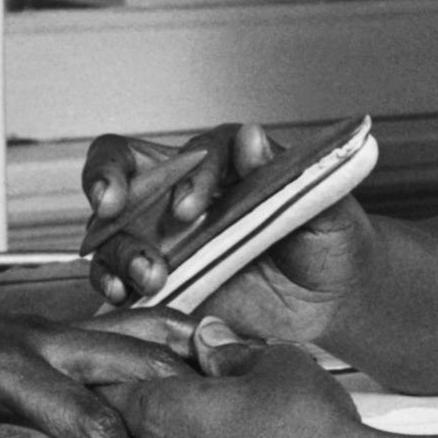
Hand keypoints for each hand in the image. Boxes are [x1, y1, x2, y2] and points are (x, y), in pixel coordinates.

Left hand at [0, 293, 193, 437]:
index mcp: (10, 366)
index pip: (90, 424)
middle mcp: (40, 338)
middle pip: (134, 371)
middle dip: (179, 425)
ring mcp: (46, 328)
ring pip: (133, 336)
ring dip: (182, 365)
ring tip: (233, 399)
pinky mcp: (45, 332)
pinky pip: (115, 333)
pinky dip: (158, 345)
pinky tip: (186, 363)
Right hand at [79, 121, 376, 345]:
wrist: (330, 300)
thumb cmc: (330, 240)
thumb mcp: (326, 208)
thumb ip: (290, 175)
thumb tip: (251, 138)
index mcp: (225, 165)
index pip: (193, 152)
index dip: (188, 175)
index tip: (192, 207)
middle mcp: (182, 193)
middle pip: (122, 165)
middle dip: (106, 178)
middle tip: (112, 204)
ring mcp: (163, 237)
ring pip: (113, 229)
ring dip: (119, 249)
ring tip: (150, 276)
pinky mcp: (156, 280)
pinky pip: (114, 276)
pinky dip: (109, 283)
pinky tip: (122, 295)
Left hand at [109, 338, 369, 437]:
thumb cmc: (309, 422)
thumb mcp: (274, 362)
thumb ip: (228, 349)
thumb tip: (206, 339)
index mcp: (160, 410)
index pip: (110, 380)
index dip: (123, 362)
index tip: (140, 351)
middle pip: (125, 421)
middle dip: (144, 397)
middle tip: (178, 379)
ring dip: (168, 433)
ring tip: (208, 413)